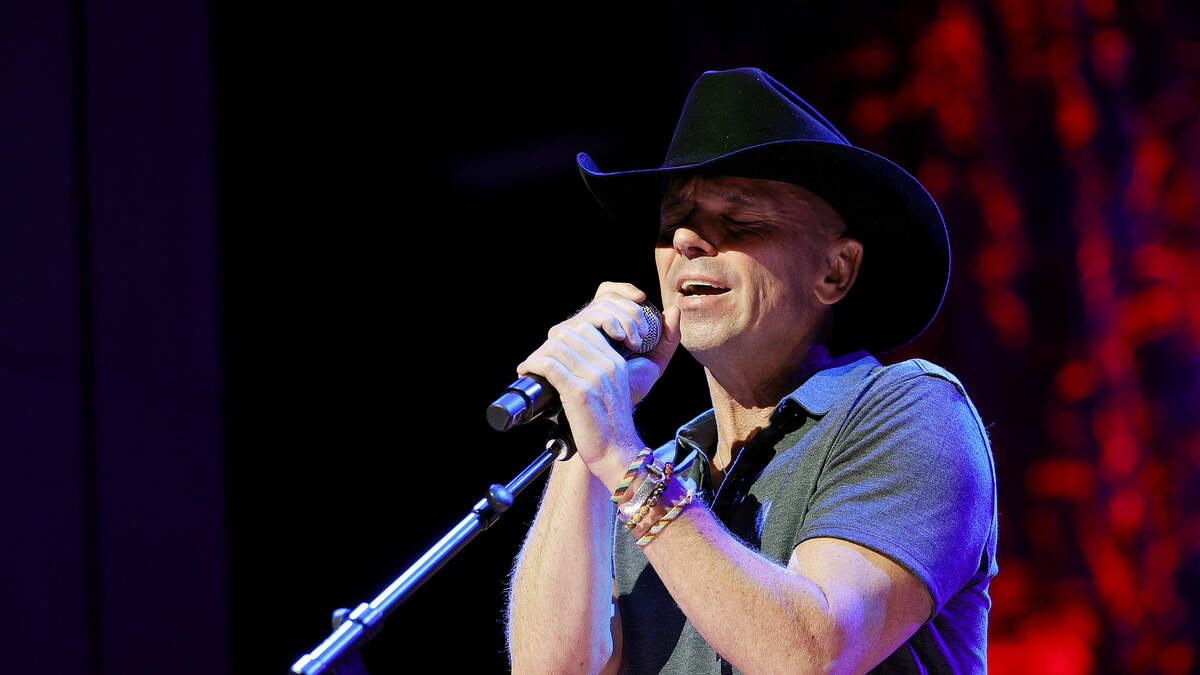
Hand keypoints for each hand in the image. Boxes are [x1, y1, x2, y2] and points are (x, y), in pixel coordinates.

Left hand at [516, 282, 680, 476]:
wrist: (618, 455)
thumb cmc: (608, 430)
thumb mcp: (610, 393)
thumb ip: (595, 375)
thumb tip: (565, 366)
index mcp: (615, 362)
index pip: (585, 330)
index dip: (562, 338)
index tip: (550, 353)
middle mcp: (607, 365)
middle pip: (568, 334)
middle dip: (547, 345)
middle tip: (535, 361)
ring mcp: (594, 377)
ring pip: (557, 346)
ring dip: (537, 354)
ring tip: (529, 367)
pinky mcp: (580, 391)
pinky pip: (550, 365)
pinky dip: (533, 365)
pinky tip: (526, 371)